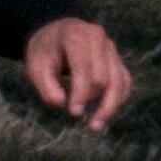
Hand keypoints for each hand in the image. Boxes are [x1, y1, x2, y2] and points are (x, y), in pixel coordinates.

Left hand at [23, 18, 130, 132]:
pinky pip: (125, 81)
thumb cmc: (45, 51)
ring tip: (95, 126)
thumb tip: (62, 103)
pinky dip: (118, 98)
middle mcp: (99, 38)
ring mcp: (111, 48)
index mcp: (76, 36)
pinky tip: (105, 114)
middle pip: (102, 77)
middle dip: (91, 98)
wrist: (56, 33)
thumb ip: (46, 86)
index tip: (73, 113)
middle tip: (74, 113)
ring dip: (110, 106)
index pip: (84, 69)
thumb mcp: (36, 66)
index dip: (80, 93)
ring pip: (119, 81)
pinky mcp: (117, 59)